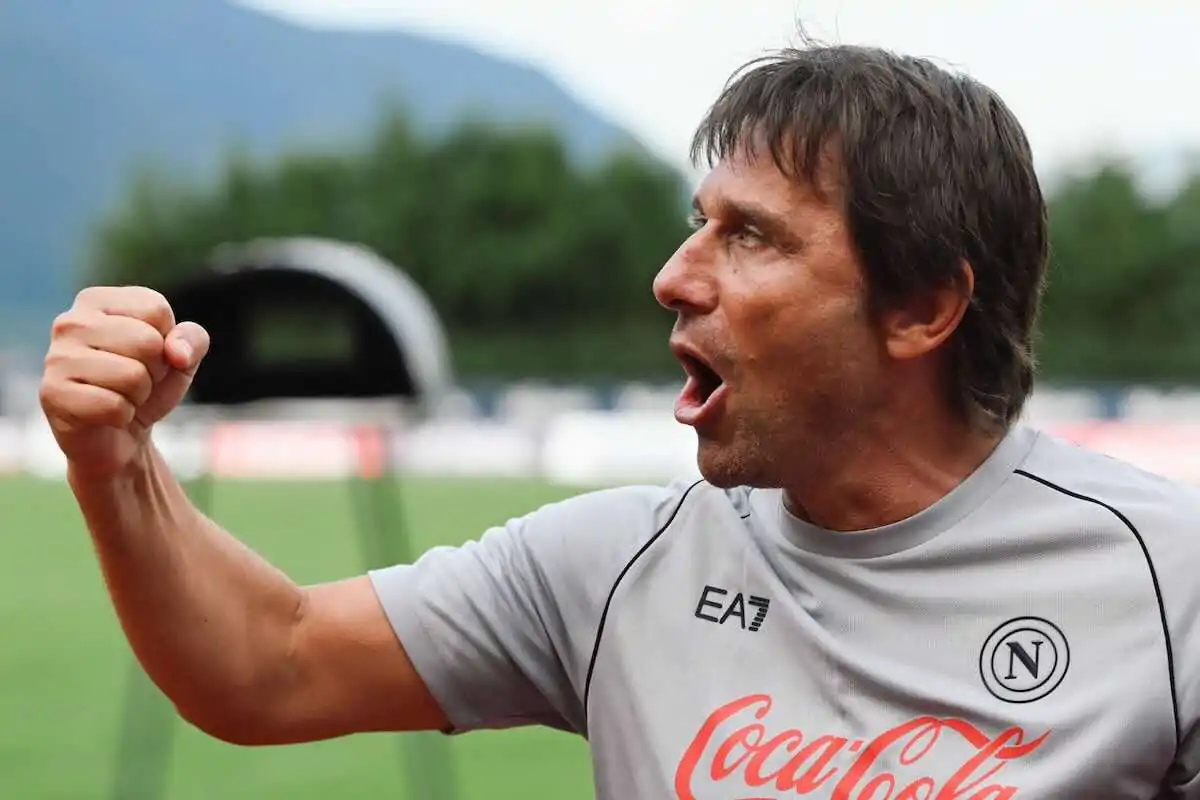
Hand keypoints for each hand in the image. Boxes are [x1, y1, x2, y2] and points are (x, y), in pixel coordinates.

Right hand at [39, 286, 210, 479]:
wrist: (120, 435)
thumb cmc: (147, 385)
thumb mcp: (181, 358)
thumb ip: (193, 339)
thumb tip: (177, 353)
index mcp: (97, 301)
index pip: (156, 309)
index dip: (166, 341)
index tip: (148, 356)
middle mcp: (71, 322)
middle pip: (147, 342)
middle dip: (154, 371)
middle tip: (135, 381)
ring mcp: (57, 357)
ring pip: (133, 376)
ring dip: (138, 395)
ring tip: (120, 396)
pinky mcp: (51, 393)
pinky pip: (114, 407)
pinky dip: (122, 416)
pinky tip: (105, 415)